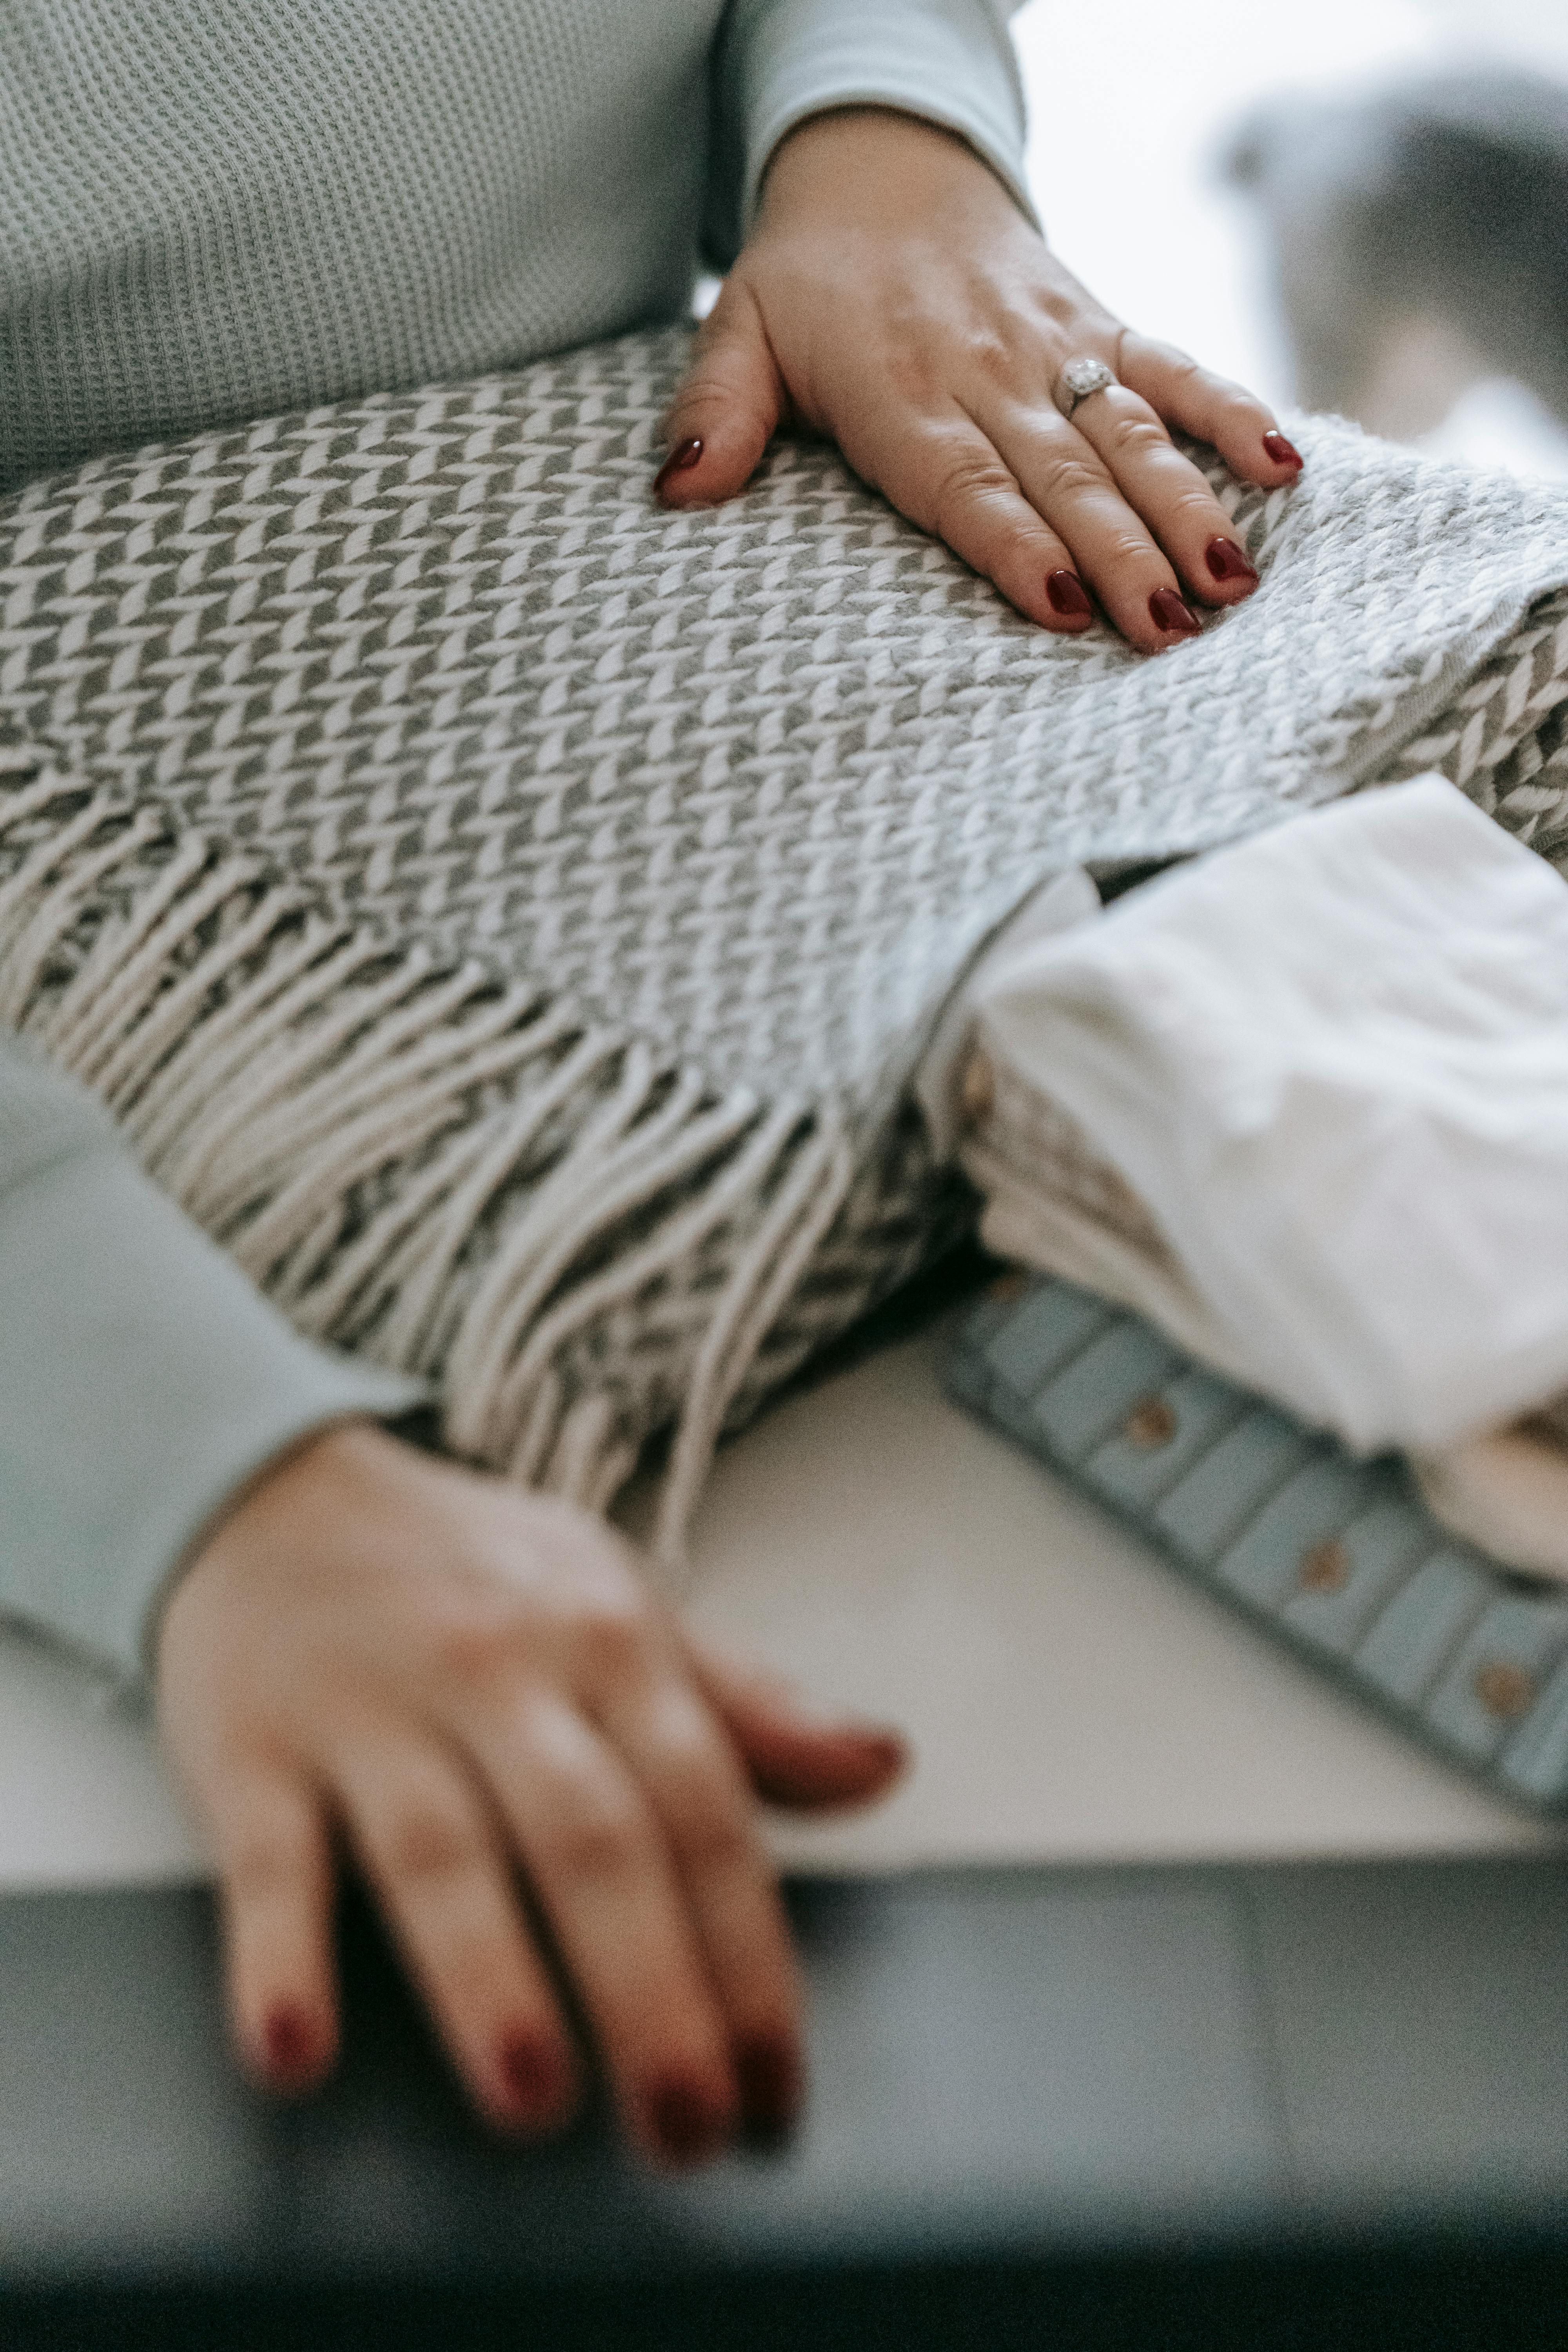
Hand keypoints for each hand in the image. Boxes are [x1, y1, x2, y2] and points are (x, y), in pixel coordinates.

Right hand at [156, 1421, 904, 2164]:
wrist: (270, 1489)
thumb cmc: (474, 1576)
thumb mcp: (624, 1610)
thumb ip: (752, 1704)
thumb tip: (882, 1765)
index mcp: (610, 1646)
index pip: (704, 1813)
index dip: (749, 1957)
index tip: (777, 2087)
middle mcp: (500, 1675)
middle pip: (591, 1842)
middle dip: (650, 1991)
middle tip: (689, 2128)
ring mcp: (372, 1712)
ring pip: (441, 1854)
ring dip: (490, 1980)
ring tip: (536, 2094)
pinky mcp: (253, 1750)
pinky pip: (270, 1860)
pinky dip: (279, 1958)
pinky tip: (299, 2049)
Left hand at [658, 108, 1302, 653]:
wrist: (880, 165)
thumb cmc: (805, 280)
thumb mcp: (739, 332)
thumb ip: (713, 411)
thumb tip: (675, 488)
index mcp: (897, 389)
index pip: (965, 482)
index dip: (1016, 543)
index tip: (1066, 602)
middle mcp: (987, 370)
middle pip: (1063, 474)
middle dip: (1122, 551)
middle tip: (1172, 627)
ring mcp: (1055, 346)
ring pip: (1129, 433)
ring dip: (1185, 508)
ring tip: (1231, 582)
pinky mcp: (1100, 323)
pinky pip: (1175, 367)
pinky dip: (1231, 412)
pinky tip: (1283, 470)